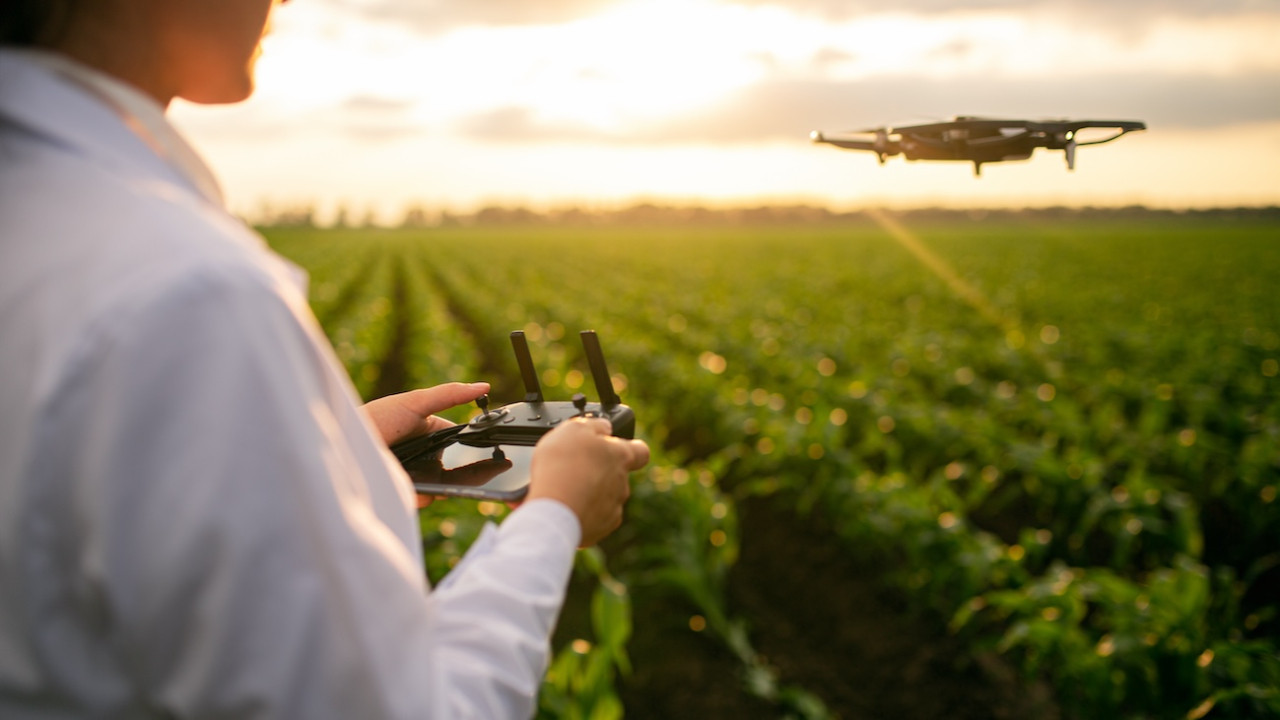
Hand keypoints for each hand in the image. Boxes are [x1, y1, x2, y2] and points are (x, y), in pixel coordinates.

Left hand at [364, 382, 489, 507]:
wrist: (344, 444)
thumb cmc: (376, 418)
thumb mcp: (416, 403)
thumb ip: (450, 394)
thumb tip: (484, 386)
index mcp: (429, 432)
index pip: (459, 440)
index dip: (473, 446)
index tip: (490, 452)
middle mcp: (423, 454)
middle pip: (453, 467)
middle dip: (461, 473)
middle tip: (471, 476)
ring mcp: (414, 475)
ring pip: (440, 486)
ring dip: (443, 487)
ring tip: (440, 485)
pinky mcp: (402, 492)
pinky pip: (422, 499)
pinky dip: (424, 497)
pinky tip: (421, 492)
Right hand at [526, 418, 649, 546]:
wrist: (552, 510)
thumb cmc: (562, 467)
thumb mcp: (574, 429)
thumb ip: (594, 426)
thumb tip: (604, 428)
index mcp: (620, 456)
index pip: (641, 451)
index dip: (631, 448)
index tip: (617, 447)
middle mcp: (622, 483)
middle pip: (616, 475)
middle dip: (599, 472)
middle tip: (574, 469)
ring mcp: (613, 508)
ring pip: (605, 498)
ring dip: (589, 493)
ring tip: (564, 490)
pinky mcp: (600, 528)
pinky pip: (594, 518)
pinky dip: (582, 513)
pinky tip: (565, 507)